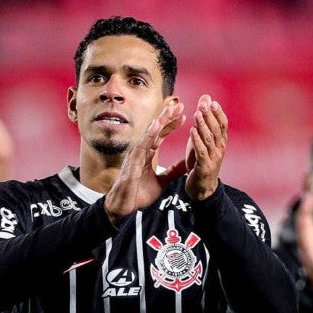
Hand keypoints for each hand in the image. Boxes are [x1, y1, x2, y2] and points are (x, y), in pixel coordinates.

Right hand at [104, 103, 185, 224]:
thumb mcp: (162, 182)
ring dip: (160, 121)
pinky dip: (150, 134)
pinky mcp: (133, 162)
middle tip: (180, 105)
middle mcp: (141, 152)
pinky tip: (157, 124)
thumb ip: (173, 171)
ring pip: (149, 134)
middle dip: (168, 117)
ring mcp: (136, 155)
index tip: (184, 116)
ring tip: (170, 109)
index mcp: (147, 155)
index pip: (161, 135)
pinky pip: (142, 145)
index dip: (171, 125)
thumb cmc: (138, 194)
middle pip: (156, 130)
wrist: (124, 207)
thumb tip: (188, 163)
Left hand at [184, 95, 226, 200]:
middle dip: (210, 115)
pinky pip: (201, 152)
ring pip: (209, 139)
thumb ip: (203, 123)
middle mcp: (220, 149)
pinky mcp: (204, 167)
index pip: (222, 125)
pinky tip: (192, 131)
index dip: (218, 113)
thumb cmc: (200, 163)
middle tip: (204, 103)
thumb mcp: (202, 142)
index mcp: (220, 143)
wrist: (202, 190)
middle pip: (216, 130)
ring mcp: (213, 159)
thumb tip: (204, 102)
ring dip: (203, 125)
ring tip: (197, 114)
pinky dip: (197, 140)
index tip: (212, 101)